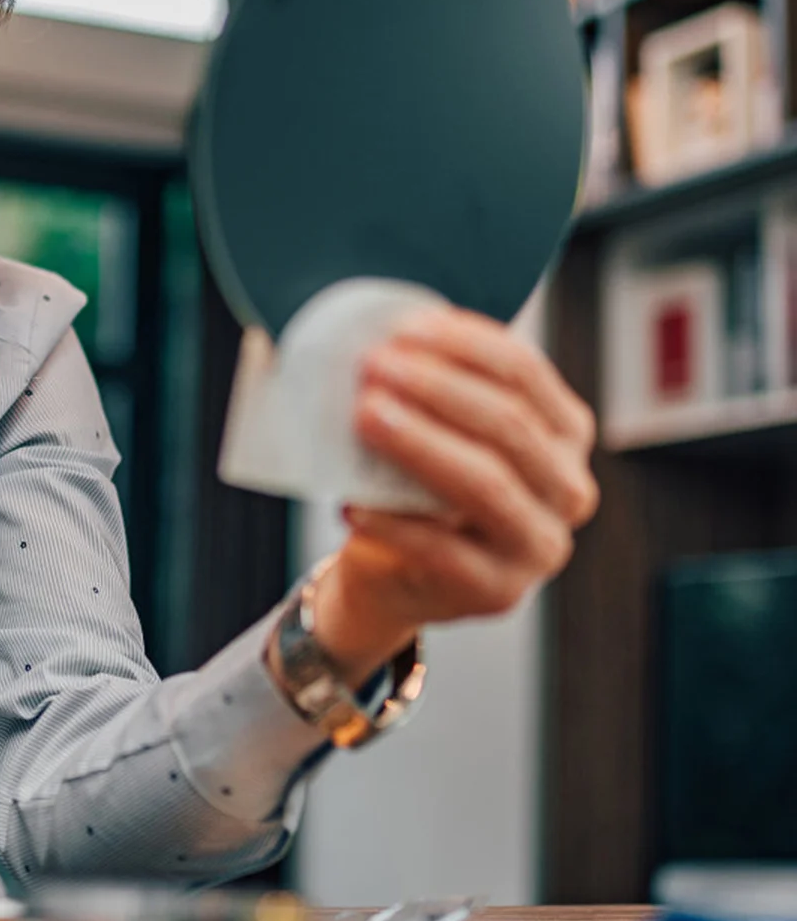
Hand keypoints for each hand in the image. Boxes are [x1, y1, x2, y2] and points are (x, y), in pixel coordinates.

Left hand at [309, 304, 599, 685]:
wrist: (394, 569)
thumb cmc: (415, 481)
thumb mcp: (437, 427)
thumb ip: (430, 386)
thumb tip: (381, 328)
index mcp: (564, 434)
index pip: (526, 374)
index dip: (467, 345)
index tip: (405, 328)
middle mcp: (568, 490)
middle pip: (509, 425)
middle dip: (438, 389)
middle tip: (375, 367)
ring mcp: (539, 547)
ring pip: (488, 485)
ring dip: (420, 444)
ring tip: (365, 415)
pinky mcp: (497, 591)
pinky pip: (445, 552)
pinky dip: (395, 523)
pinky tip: (352, 502)